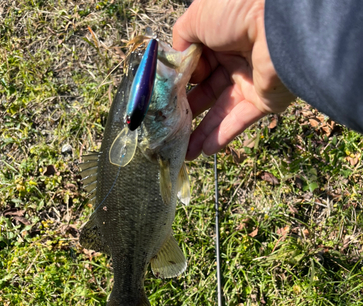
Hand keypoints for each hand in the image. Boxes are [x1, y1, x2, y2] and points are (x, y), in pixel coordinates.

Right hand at [173, 0, 293, 159]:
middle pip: (207, 91)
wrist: (279, 26)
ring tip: (185, 153)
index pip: (197, 65)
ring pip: (221, 111)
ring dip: (202, 132)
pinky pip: (240, 120)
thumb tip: (177, 61)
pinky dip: (222, 136)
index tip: (166, 97)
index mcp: (220, 37)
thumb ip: (182, 38)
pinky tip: (204, 151)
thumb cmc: (237, 11)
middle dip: (188, 112)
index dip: (181, 81)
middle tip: (171, 130)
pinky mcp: (264, 100)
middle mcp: (235, 59)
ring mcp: (250, 81)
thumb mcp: (198, 17)